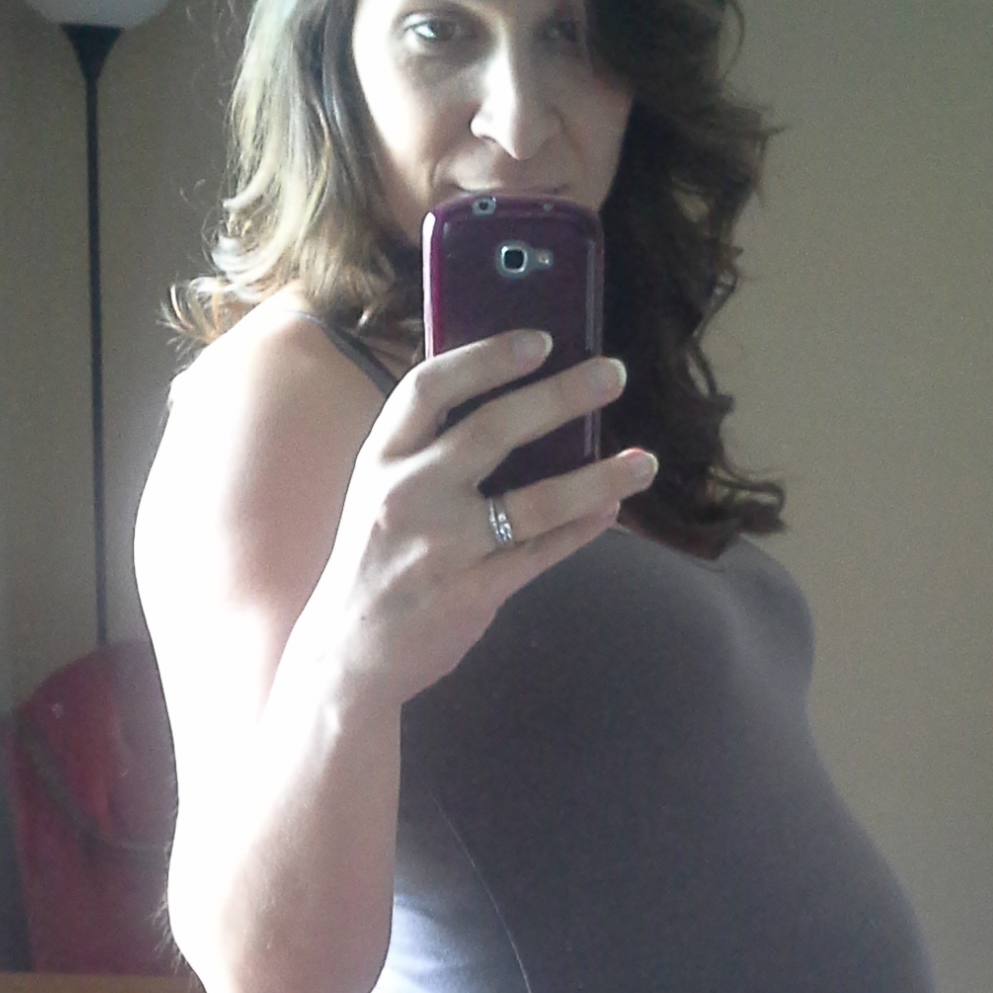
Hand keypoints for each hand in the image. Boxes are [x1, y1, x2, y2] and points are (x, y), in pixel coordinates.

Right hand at [299, 330, 656, 707]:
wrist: (348, 651)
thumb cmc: (375, 559)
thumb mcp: (379, 490)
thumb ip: (428, 449)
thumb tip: (511, 397)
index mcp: (382, 458)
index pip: (428, 388)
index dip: (486, 358)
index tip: (540, 341)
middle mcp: (408, 495)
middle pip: (492, 431)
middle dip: (560, 397)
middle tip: (613, 375)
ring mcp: (441, 547)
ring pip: (534, 502)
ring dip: (598, 478)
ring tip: (645, 461)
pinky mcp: (472, 593)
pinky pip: (540, 553)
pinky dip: (580, 529)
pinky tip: (611, 510)